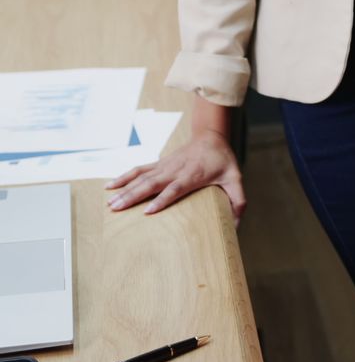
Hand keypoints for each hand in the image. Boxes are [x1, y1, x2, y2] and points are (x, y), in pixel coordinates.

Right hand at [105, 130, 245, 224]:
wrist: (211, 135)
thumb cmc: (222, 159)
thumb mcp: (235, 178)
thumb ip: (238, 200)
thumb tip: (236, 226)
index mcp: (192, 175)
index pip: (175, 188)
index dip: (162, 199)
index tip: (147, 211)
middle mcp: (175, 169)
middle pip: (152, 183)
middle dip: (133, 196)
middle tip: (117, 208)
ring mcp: (165, 165)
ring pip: (142, 176)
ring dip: (125, 188)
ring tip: (109, 201)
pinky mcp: (160, 163)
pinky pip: (139, 169)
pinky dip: (124, 176)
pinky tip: (111, 184)